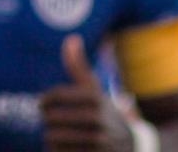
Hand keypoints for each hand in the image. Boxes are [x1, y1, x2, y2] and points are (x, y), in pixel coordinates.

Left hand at [39, 34, 134, 150]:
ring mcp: (99, 140)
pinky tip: (65, 148)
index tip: (44, 105)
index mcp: (95, 97)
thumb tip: (71, 38)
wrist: (133, 146)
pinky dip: (57, 151)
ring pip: (53, 138)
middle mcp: (98, 118)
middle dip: (48, 122)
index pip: (52, 97)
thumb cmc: (104, 113)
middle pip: (50, 118)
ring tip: (59, 136)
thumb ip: (79, 66)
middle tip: (54, 123)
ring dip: (51, 139)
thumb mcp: (94, 90)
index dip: (44, 102)